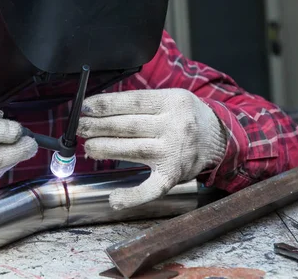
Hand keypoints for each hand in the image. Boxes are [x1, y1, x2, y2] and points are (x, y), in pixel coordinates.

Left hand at [78, 88, 226, 209]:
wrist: (219, 139)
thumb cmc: (185, 117)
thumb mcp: (169, 98)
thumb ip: (139, 103)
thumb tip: (98, 110)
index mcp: (171, 101)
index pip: (132, 102)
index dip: (104, 105)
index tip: (85, 107)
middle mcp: (174, 126)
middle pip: (128, 126)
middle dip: (98, 126)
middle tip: (79, 127)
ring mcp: (175, 152)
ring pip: (133, 151)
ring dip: (105, 149)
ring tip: (88, 146)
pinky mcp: (174, 175)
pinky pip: (151, 188)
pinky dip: (132, 196)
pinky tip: (114, 198)